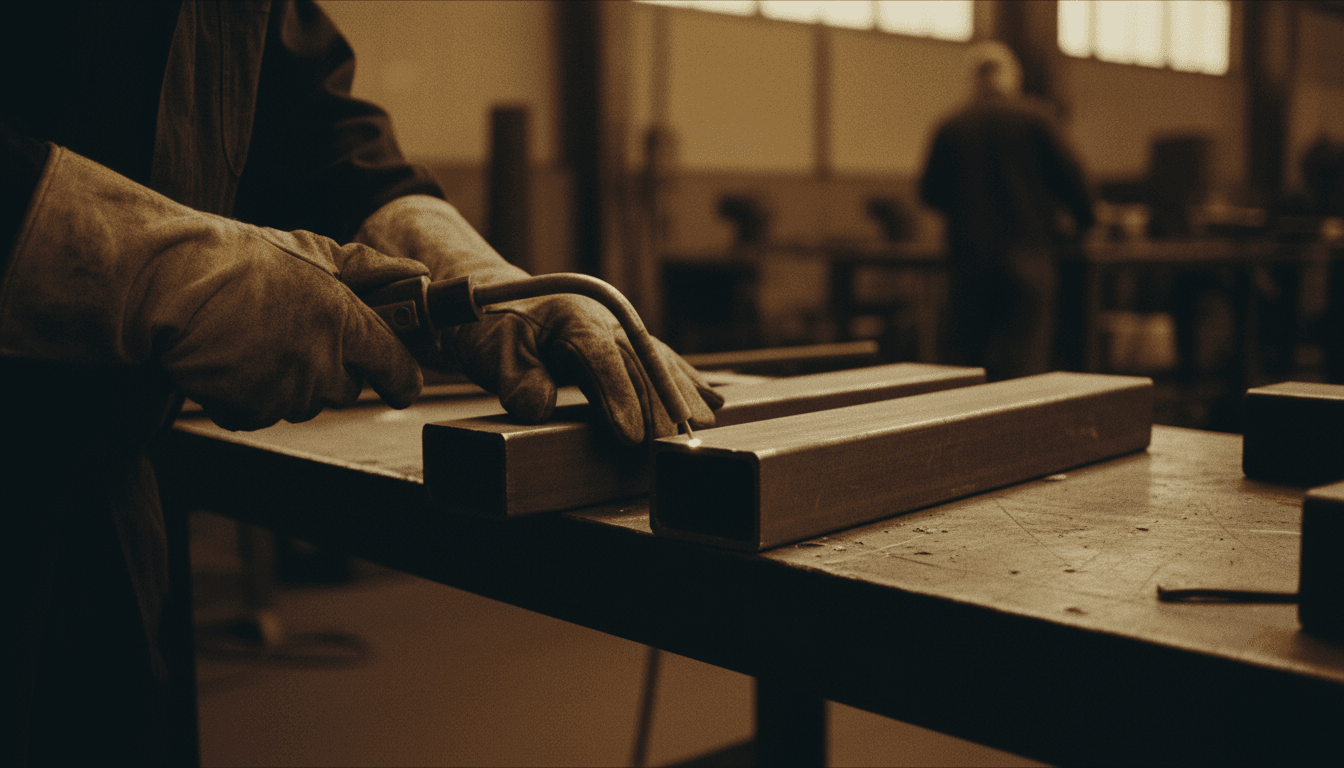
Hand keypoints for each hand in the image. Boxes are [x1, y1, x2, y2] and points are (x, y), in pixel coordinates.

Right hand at [0, 147, 427, 429]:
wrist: (164, 286)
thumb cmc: (236, 260)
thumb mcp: (312, 250)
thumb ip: (369, 267)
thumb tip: (415, 273)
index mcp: (344, 323)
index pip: (397, 370)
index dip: (401, 377)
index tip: (400, 380)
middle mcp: (321, 364)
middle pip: (347, 388)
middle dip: (334, 369)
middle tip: (300, 333)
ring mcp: (285, 393)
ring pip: (305, 401)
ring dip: (291, 380)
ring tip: (257, 338)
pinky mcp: (249, 412)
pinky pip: (264, 412)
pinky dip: (252, 395)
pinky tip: (233, 360)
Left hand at [355, 195, 722, 442]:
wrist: (492, 304)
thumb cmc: (490, 330)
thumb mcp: (492, 352)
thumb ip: (515, 379)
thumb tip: (538, 405)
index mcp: (571, 316)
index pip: (601, 358)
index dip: (619, 396)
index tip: (632, 436)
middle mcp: (603, 318)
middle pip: (639, 362)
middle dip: (661, 404)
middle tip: (677, 446)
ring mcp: (617, 329)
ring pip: (658, 361)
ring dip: (683, 394)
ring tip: (707, 425)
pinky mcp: (622, 343)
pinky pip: (660, 362)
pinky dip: (685, 382)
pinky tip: (713, 402)